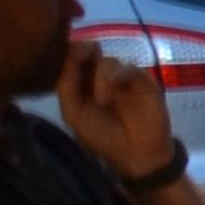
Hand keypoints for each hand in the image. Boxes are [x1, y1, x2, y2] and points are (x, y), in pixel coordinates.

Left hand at [57, 38, 176, 182]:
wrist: (135, 155)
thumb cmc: (102, 137)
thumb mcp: (73, 115)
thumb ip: (66, 87)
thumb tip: (68, 57)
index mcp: (80, 83)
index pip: (71, 60)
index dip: (66, 52)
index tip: (61, 49)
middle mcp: (99, 76)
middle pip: (89, 51)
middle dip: (82, 50)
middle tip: (79, 54)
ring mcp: (122, 78)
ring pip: (108, 61)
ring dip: (100, 76)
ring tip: (102, 101)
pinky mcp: (143, 81)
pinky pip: (129, 68)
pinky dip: (119, 75)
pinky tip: (113, 88)